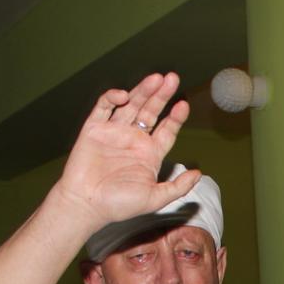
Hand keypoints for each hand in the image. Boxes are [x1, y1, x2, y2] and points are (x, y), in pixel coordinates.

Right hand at [51, 73, 201, 231]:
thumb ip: (177, 187)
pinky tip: (124, 95)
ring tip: (156, 78)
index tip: (183, 105)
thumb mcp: (155, 198)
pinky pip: (104, 108)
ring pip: (131, 105)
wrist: (86, 204)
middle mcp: (133, 140)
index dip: (176, 117)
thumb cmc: (119, 205)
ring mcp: (114, 132)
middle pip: (151, 111)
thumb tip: (198, 174)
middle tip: (172, 78)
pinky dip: (113, 98)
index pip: (167, 130)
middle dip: (161, 95)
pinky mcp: (94, 129)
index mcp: (149, 153)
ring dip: (142, 91)